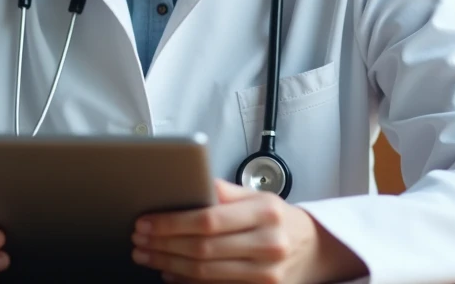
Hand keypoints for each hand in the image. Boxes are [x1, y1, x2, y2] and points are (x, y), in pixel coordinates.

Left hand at [131, 179, 365, 283]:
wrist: (314, 249)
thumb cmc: (278, 218)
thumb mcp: (257, 195)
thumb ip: (222, 191)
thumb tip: (186, 180)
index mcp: (265, 213)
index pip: (208, 220)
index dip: (172, 223)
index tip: (146, 222)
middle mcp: (269, 245)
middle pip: (203, 249)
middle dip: (164, 245)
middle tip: (139, 239)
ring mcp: (267, 274)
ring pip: (205, 273)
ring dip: (169, 264)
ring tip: (146, 254)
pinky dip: (186, 281)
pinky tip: (169, 271)